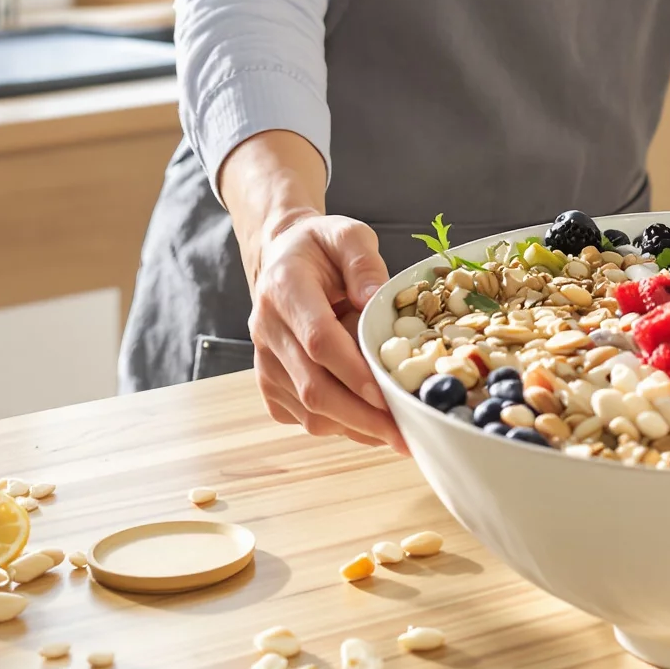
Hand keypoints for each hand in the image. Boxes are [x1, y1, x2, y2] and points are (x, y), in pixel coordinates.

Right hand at [244, 208, 404, 449]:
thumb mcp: (348, 234)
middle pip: (312, 386)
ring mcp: (264, 362)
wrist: (280, 258)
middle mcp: (266, 329)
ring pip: (307, 410)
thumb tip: (375, 300)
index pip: (318, 339)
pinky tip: (371, 422)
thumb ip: (363, 262)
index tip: (386, 392)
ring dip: (354, 427)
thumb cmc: (321, 248)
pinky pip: (303, 417)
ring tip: (398, 434)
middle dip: (361, 415)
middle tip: (404, 433)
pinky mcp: (269, 385)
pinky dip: (339, 425)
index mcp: (284, 288)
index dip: (352, 370)